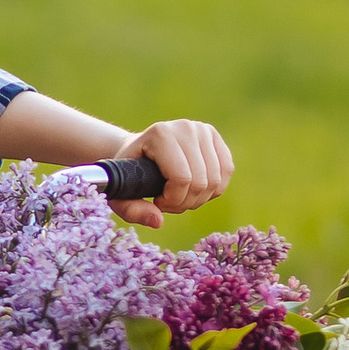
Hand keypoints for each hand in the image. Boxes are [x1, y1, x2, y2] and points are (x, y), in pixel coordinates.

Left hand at [116, 118, 233, 227]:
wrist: (139, 151)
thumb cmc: (129, 173)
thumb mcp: (121, 192)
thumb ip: (132, 210)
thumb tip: (157, 221)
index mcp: (160, 134)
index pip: (182, 179)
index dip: (173, 200)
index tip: (158, 201)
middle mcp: (185, 128)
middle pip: (201, 182)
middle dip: (185, 202)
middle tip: (168, 201)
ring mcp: (203, 130)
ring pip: (216, 181)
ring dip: (199, 198)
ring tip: (179, 195)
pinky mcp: (216, 138)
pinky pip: (226, 173)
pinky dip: (213, 190)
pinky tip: (194, 189)